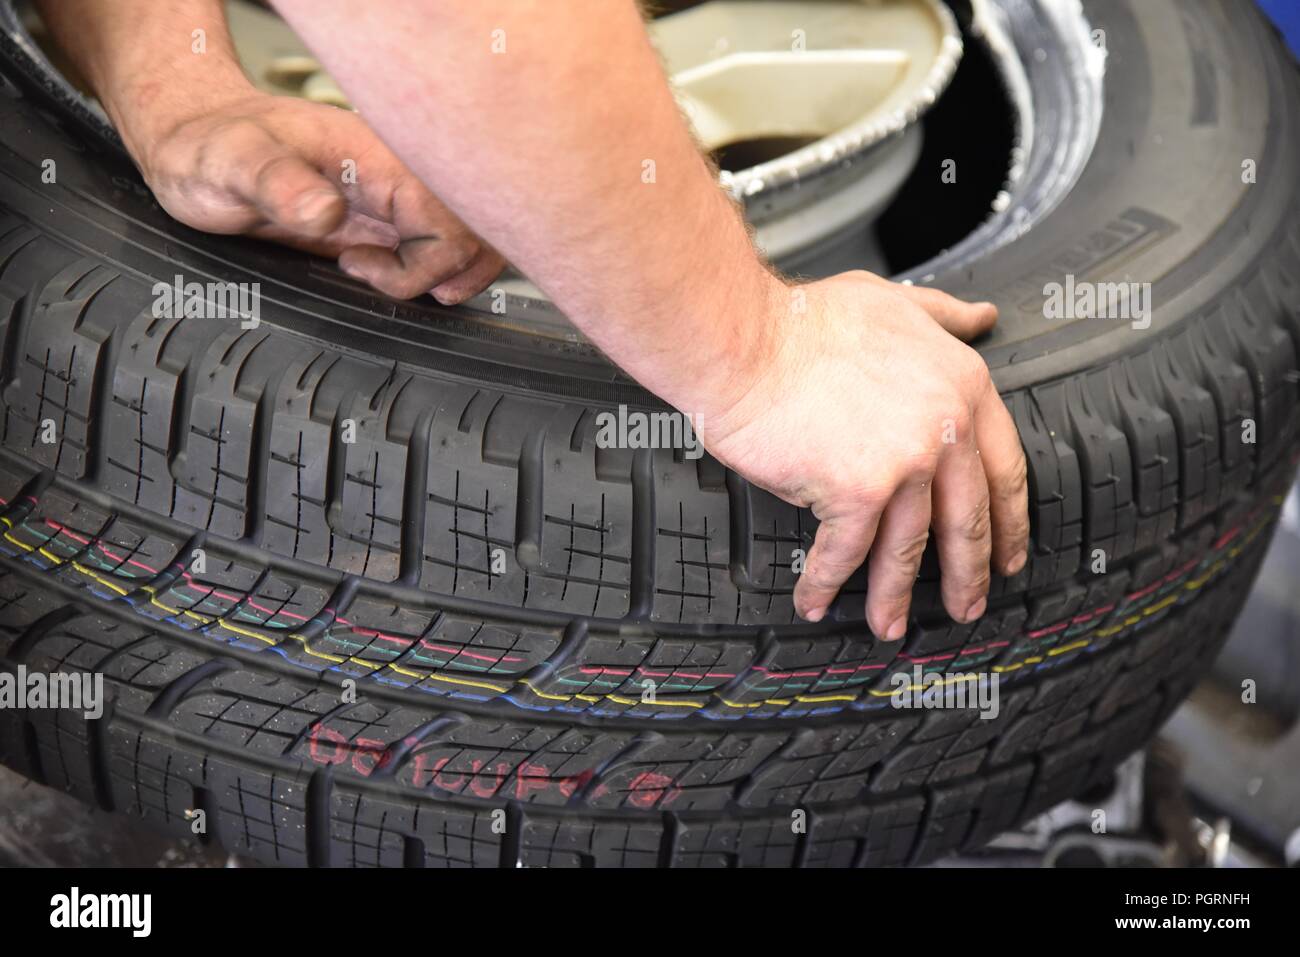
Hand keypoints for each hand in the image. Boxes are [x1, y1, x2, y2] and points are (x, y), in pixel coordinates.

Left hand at [133, 89, 504, 303]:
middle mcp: (399, 175)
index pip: (449, 221)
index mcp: (378, 158)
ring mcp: (397, 197)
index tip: (355, 265)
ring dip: (451, 273)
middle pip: (479, 232)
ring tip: (396, 280)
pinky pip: (444, 245)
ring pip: (473, 239)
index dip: (421, 263)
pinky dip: (436, 270)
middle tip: (392, 283)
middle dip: (453, 271)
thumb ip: (276, 183)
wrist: (194, 141)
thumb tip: (326, 213)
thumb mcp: (228, 164)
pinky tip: (387, 271)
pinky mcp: (388, 217)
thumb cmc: (207, 146)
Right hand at [705, 271, 1029, 638]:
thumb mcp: (892, 301)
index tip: (1007, 551)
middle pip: (966, 520)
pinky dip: (824, 584)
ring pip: (908, 549)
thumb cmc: (804, 321)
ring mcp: (903, 464)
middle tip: (966, 605)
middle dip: (968, 574)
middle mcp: (942, 429)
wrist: (745, 339)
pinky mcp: (854, 492)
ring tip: (890, 625)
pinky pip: (843, 554)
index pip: (1004, 467)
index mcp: (961, 385)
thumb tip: (981, 318)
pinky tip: (815, 603)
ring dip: (895, 596)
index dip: (1008, 519)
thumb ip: (942, 315)